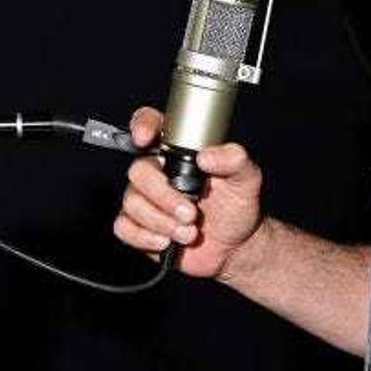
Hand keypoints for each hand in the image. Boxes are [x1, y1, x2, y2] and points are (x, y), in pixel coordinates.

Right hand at [113, 107, 264, 278]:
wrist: (236, 245)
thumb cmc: (238, 206)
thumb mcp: (247, 179)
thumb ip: (235, 160)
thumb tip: (206, 156)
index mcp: (180, 153)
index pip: (151, 125)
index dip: (143, 125)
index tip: (147, 139)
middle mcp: (158, 172)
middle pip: (138, 171)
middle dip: (164, 196)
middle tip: (191, 213)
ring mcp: (146, 199)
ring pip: (132, 203)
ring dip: (162, 221)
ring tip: (189, 231)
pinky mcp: (140, 226)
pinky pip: (123, 227)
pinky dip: (145, 237)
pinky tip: (168, 242)